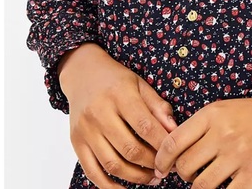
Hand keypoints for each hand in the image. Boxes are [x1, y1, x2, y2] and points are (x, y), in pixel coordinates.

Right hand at [59, 43, 177, 187]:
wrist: (82, 73)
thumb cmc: (117, 80)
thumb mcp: (140, 84)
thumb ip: (158, 106)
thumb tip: (175, 130)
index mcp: (120, 95)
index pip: (145, 126)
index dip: (162, 144)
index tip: (175, 154)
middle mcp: (100, 113)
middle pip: (129, 148)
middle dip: (151, 163)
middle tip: (165, 170)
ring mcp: (85, 130)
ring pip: (112, 164)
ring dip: (135, 177)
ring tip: (151, 178)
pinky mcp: (76, 142)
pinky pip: (92, 172)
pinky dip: (109, 186)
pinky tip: (125, 188)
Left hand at [153, 89, 251, 188]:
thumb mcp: (229, 108)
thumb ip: (202, 126)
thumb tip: (173, 153)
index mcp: (213, 113)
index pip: (173, 142)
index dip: (161, 159)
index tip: (161, 168)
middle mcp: (223, 133)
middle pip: (184, 167)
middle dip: (183, 175)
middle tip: (192, 173)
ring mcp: (238, 155)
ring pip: (201, 186)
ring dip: (200, 187)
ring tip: (210, 180)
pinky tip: (227, 186)